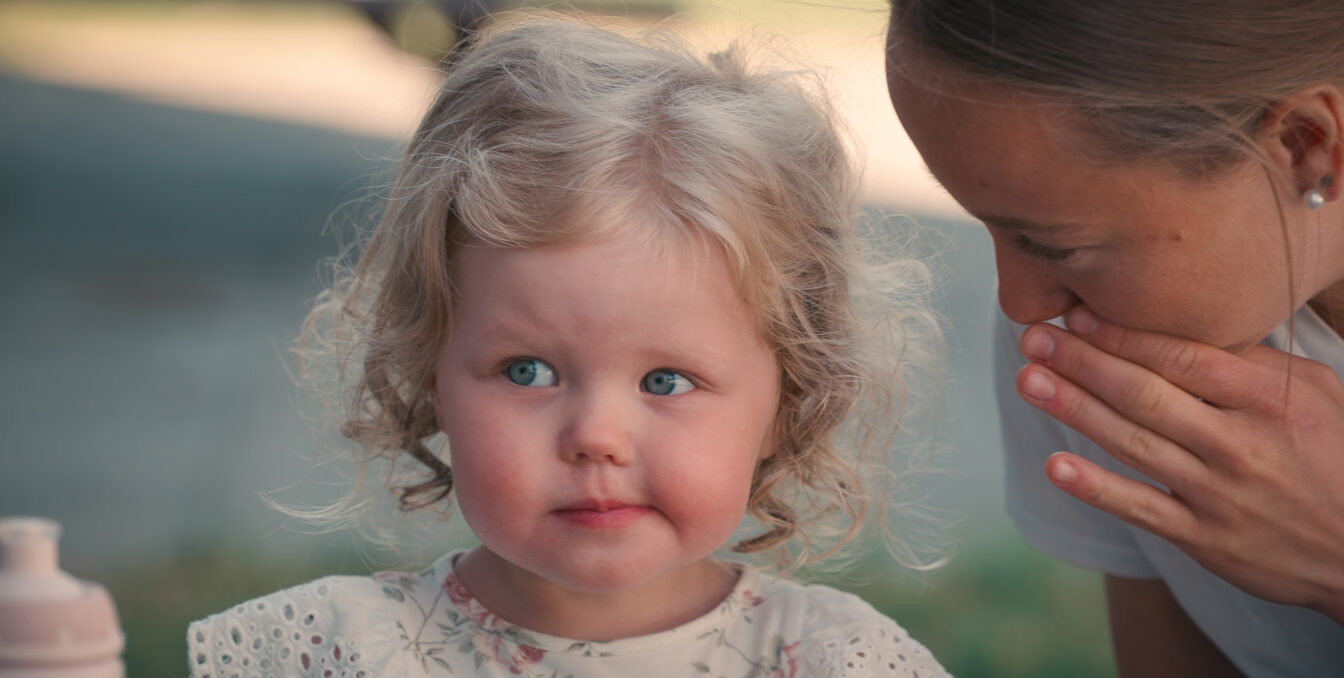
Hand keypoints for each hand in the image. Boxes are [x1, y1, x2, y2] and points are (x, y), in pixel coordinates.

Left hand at [1014, 306, 1343, 624]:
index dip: (1122, 334)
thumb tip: (1187, 323)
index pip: (1182, 357)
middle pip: (1146, 394)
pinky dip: (1096, 488)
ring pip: (1135, 443)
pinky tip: (1055, 466)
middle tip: (1032, 338)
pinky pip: (1141, 509)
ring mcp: (1219, 494)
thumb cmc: (1336, 456)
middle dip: (1083, 361)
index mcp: (1268, 398)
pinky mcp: (1205, 539)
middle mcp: (1240, 443)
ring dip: (1075, 409)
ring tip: (1029, 380)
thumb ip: (1252, 361)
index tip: (1074, 312)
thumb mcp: (1314, 394)